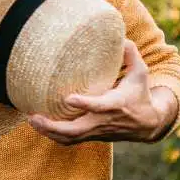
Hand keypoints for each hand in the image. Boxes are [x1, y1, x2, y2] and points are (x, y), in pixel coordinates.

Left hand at [27, 39, 176, 144]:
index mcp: (116, 105)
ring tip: (31, 120)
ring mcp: (96, 131)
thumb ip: (131, 55)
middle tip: (34, 116)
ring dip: (49, 132)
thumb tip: (121, 38)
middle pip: (76, 130)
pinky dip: (53, 136)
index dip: (85, 104)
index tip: (68, 98)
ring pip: (70, 139)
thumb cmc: (140, 94)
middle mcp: (103, 121)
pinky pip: (69, 141)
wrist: (148, 124)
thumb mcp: (141, 73)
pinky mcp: (91, 136)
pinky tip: (39, 126)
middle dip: (53, 126)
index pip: (99, 107)